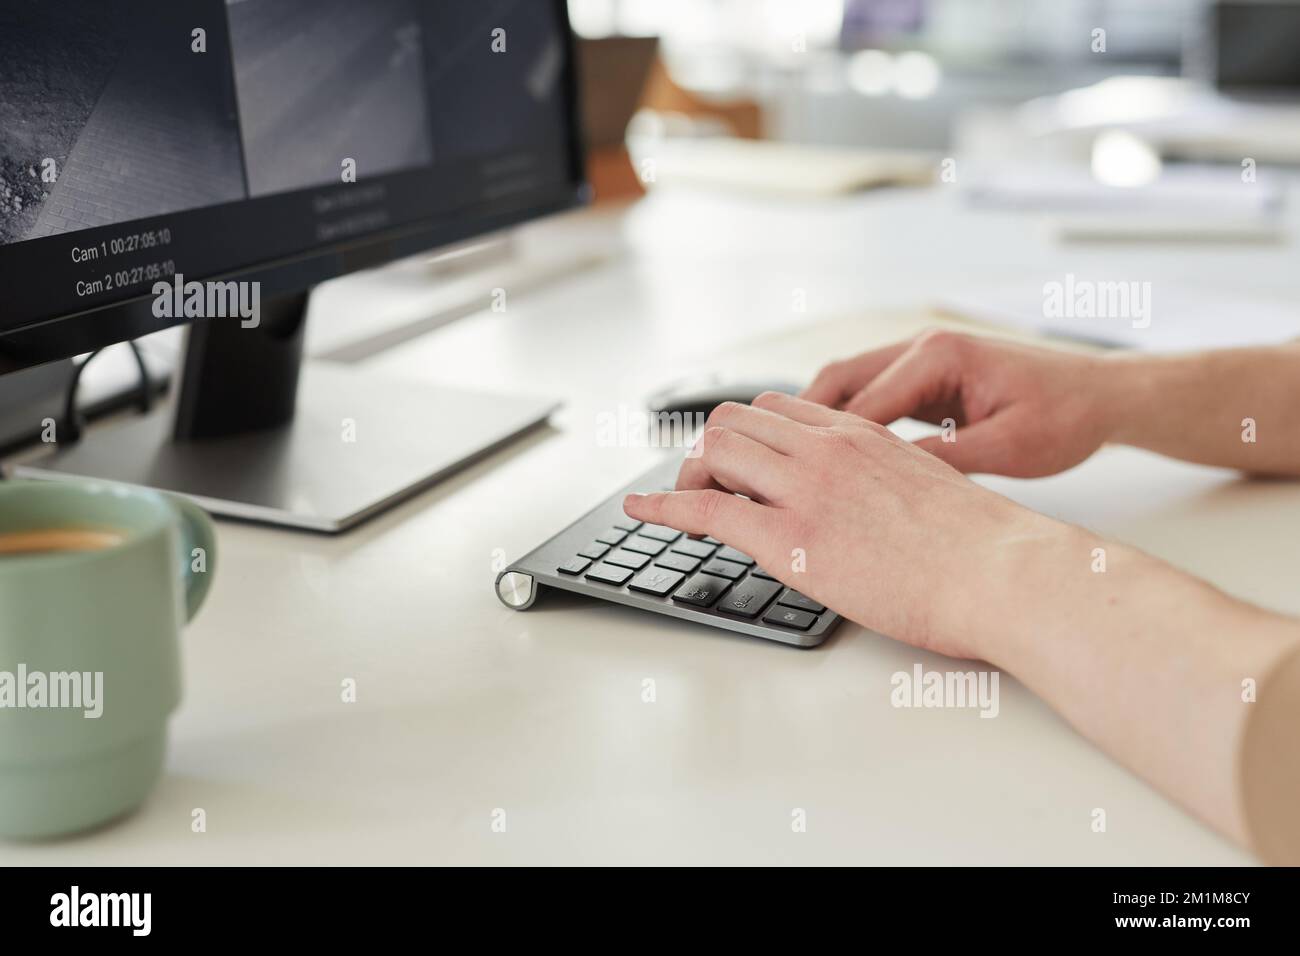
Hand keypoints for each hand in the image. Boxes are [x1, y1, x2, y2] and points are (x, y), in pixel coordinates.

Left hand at [622, 392, 1069, 657]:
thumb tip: (868, 503)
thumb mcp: (929, 487)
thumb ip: (885, 480)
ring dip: (689, 475)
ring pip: (716, 452)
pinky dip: (662, 507)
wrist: (1004, 572)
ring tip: (682, 502)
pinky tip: (640, 512)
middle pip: (736, 421)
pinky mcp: (791, 539)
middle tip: (705, 485)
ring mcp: (805, 489)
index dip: (746, 432)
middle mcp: (826, 448)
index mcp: (861, 434)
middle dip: (710, 451)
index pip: (779, 408)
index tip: (734, 457)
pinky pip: (706, 509)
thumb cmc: (983, 545)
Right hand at [801, 330, 1121, 477]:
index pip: (861, 403)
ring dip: (818, 421)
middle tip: (769, 465)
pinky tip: (832, 458)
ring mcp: (922, 358)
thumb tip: (884, 481)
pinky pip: (871, 395)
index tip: (793, 478)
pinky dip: (846, 423)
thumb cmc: (1066, 417)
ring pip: (847, 386)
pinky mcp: (927, 376)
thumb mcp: (1006, 448)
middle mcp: (922, 347)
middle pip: (837, 382)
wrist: (1103, 395)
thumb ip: (941, 460)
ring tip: (789, 463)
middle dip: (799, 424)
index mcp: (939, 355)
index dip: (822, 444)